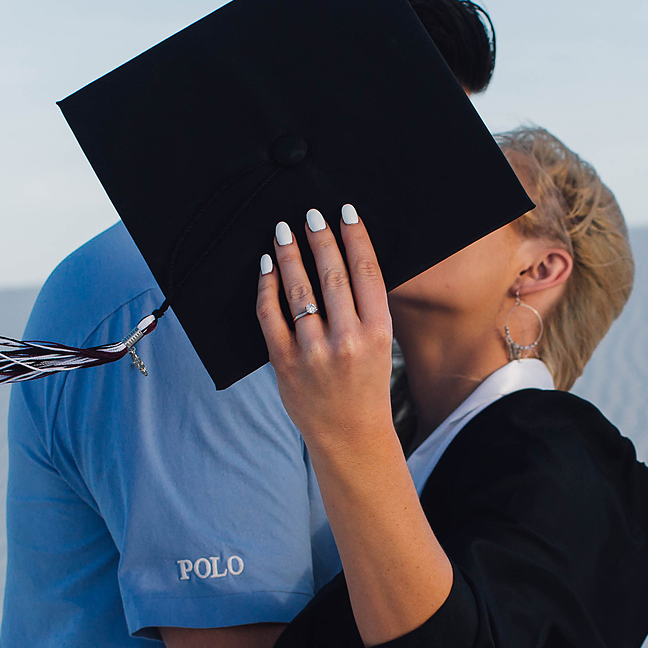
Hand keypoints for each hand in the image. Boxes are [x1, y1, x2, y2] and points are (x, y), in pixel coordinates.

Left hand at [255, 206, 394, 453]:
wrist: (349, 435)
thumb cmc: (366, 385)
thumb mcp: (381, 345)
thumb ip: (366, 307)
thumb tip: (346, 258)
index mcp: (378, 331)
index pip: (366, 272)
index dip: (355, 237)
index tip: (345, 212)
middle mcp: (347, 340)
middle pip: (331, 275)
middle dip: (319, 239)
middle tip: (311, 214)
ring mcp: (313, 352)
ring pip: (298, 290)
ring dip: (290, 255)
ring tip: (284, 231)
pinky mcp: (285, 362)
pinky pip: (270, 315)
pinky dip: (266, 286)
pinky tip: (267, 266)